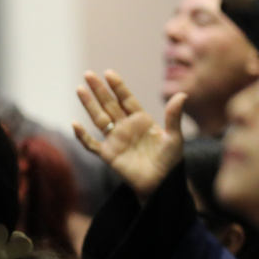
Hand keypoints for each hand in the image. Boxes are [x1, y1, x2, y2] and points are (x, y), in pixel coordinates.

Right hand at [72, 70, 185, 202]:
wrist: (161, 185)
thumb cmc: (170, 162)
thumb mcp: (174, 137)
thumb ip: (174, 116)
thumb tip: (182, 94)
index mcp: (141, 120)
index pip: (126, 99)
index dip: (118, 86)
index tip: (109, 73)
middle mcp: (125, 127)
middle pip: (109, 105)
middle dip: (99, 90)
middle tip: (88, 75)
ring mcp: (115, 140)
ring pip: (98, 118)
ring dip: (89, 105)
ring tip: (79, 89)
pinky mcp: (108, 154)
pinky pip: (92, 143)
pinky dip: (83, 135)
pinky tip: (76, 124)